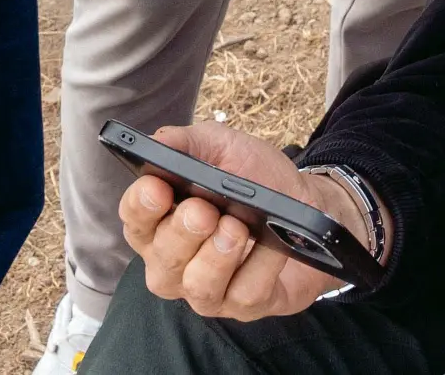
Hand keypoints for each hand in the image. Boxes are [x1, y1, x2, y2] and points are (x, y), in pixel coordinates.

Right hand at [117, 122, 360, 319]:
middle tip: (203, 210)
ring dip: (217, 257)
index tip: (157, 187)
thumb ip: (188, 143)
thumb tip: (158, 142)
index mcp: (161, 224)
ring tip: (236, 228)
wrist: (310, 201)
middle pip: (162, 261)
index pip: (134, 222)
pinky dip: (261, 265)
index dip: (140, 207)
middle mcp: (177, 264)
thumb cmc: (256, 178)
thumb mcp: (223, 148)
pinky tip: (273, 246)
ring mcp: (210, 290)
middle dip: (181, 234)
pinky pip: (246, 294)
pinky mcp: (247, 304)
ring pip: (199, 287)